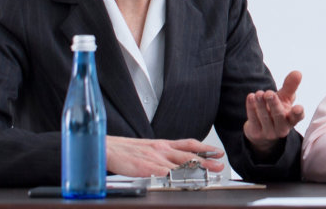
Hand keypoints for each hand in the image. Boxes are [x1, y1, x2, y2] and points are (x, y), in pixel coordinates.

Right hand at [106, 136, 223, 176]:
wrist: (106, 149)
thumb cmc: (124, 151)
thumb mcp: (147, 148)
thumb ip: (161, 154)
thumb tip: (175, 162)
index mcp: (162, 145)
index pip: (188, 144)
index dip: (204, 148)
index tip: (217, 152)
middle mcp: (161, 150)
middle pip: (188, 155)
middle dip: (206, 160)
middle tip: (219, 165)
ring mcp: (153, 159)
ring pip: (178, 164)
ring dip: (195, 169)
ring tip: (208, 174)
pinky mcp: (144, 168)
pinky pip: (162, 173)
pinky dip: (173, 177)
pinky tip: (182, 181)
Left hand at [244, 70, 305, 154]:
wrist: (261, 128)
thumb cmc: (277, 109)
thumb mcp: (284, 98)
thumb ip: (290, 86)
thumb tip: (297, 72)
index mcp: (292, 119)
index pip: (297, 117)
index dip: (298, 113)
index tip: (298, 108)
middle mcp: (282, 128)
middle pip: (279, 116)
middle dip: (274, 104)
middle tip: (269, 93)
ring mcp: (269, 132)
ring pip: (264, 117)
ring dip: (261, 104)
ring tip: (258, 93)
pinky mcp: (256, 133)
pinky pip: (253, 120)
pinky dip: (251, 108)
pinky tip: (251, 97)